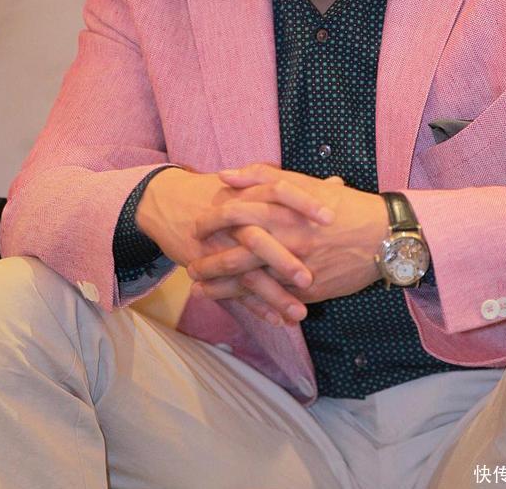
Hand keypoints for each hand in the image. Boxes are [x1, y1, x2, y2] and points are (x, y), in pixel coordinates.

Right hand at [135, 165, 334, 322]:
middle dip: (284, 261)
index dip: (304, 203)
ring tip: (301, 314)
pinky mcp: (206, 266)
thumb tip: (337, 185)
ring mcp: (218, 246)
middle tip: (310, 279)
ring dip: (274, 296)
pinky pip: (233, 291)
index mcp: (248, 193)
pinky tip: (279, 320)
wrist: (167, 201)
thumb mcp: (253, 184)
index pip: (279, 191)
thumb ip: (296, 187)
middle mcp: (232, 220)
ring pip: (247, 274)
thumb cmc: (220, 191)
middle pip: (259, 239)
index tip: (330, 217)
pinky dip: (256, 308)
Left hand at [188, 164, 386, 314]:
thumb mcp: (306, 182)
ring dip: (221, 288)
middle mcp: (286, 240)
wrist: (384, 237)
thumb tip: (227, 175)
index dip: (211, 221)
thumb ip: (265, 176)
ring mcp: (296, 268)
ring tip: (200, 289)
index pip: (236, 213)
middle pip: (235, 254)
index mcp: (283, 210)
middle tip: (191, 265)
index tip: (196, 225)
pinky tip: (235, 304)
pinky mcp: (307, 290)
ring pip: (249, 282)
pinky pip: (274, 300)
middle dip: (208, 262)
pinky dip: (251, 304)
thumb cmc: (345, 206)